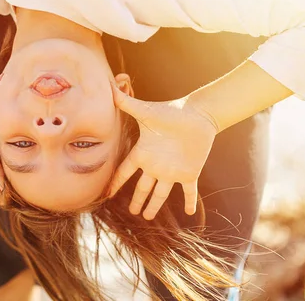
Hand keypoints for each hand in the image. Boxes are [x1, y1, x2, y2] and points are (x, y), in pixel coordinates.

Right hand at [108, 83, 217, 219]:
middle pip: (142, 187)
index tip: (107, 193)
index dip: (116, 182)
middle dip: (136, 200)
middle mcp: (155, 165)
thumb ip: (126, 103)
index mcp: (143, 153)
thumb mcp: (145, 111)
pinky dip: (189, 202)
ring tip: (146, 217)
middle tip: (131, 212)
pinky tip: (188, 213)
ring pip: (160, 193)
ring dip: (154, 206)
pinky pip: (189, 192)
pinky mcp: (189, 173)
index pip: (125, 171)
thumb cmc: (170, 112)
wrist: (197, 115)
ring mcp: (172, 171)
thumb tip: (108, 86)